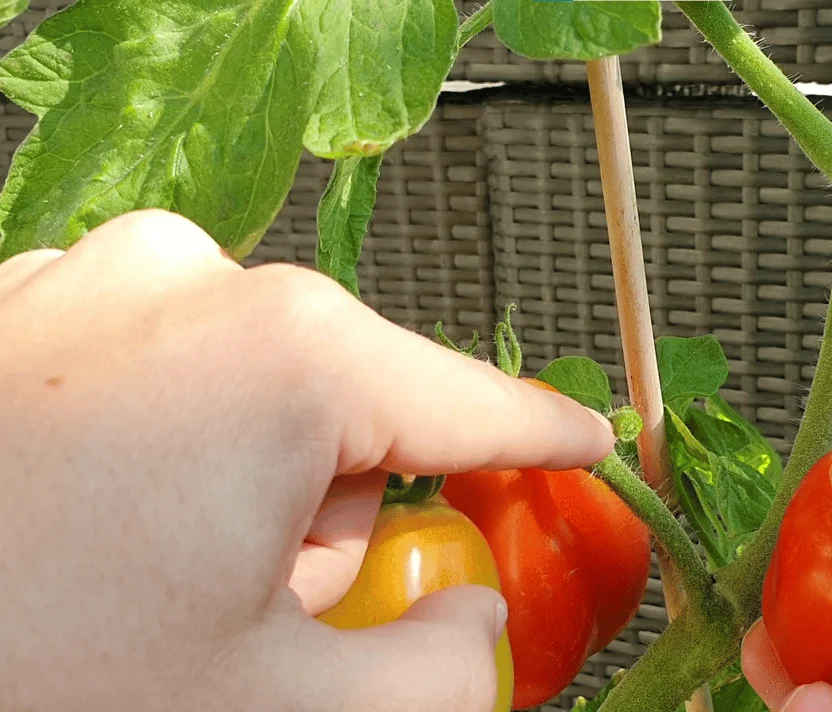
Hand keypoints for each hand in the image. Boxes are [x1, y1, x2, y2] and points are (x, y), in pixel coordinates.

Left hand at [0, 211, 614, 711]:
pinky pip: (150, 369)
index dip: (546, 435)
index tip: (587, 444)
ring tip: (159, 579)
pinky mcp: (10, 316)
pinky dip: (163, 453)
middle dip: (341, 507)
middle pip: (351, 396)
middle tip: (274, 602)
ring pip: (246, 383)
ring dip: (245, 485)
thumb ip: (446, 673)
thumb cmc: (33, 684)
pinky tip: (97, 537)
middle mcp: (179, 284)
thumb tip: (472, 624)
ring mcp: (78, 284)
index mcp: (279, 353)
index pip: (473, 398)